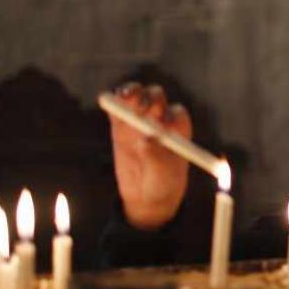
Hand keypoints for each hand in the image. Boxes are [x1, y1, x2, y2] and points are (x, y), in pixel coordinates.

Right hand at [107, 83, 192, 229]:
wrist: (146, 196)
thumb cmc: (163, 184)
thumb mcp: (163, 175)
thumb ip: (156, 158)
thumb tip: (146, 139)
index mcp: (179, 130)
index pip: (176, 113)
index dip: (170, 114)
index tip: (162, 123)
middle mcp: (161, 120)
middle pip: (157, 99)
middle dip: (152, 100)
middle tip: (145, 110)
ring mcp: (140, 119)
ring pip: (137, 96)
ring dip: (133, 93)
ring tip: (128, 98)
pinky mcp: (120, 124)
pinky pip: (117, 106)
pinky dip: (114, 100)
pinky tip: (110, 100)